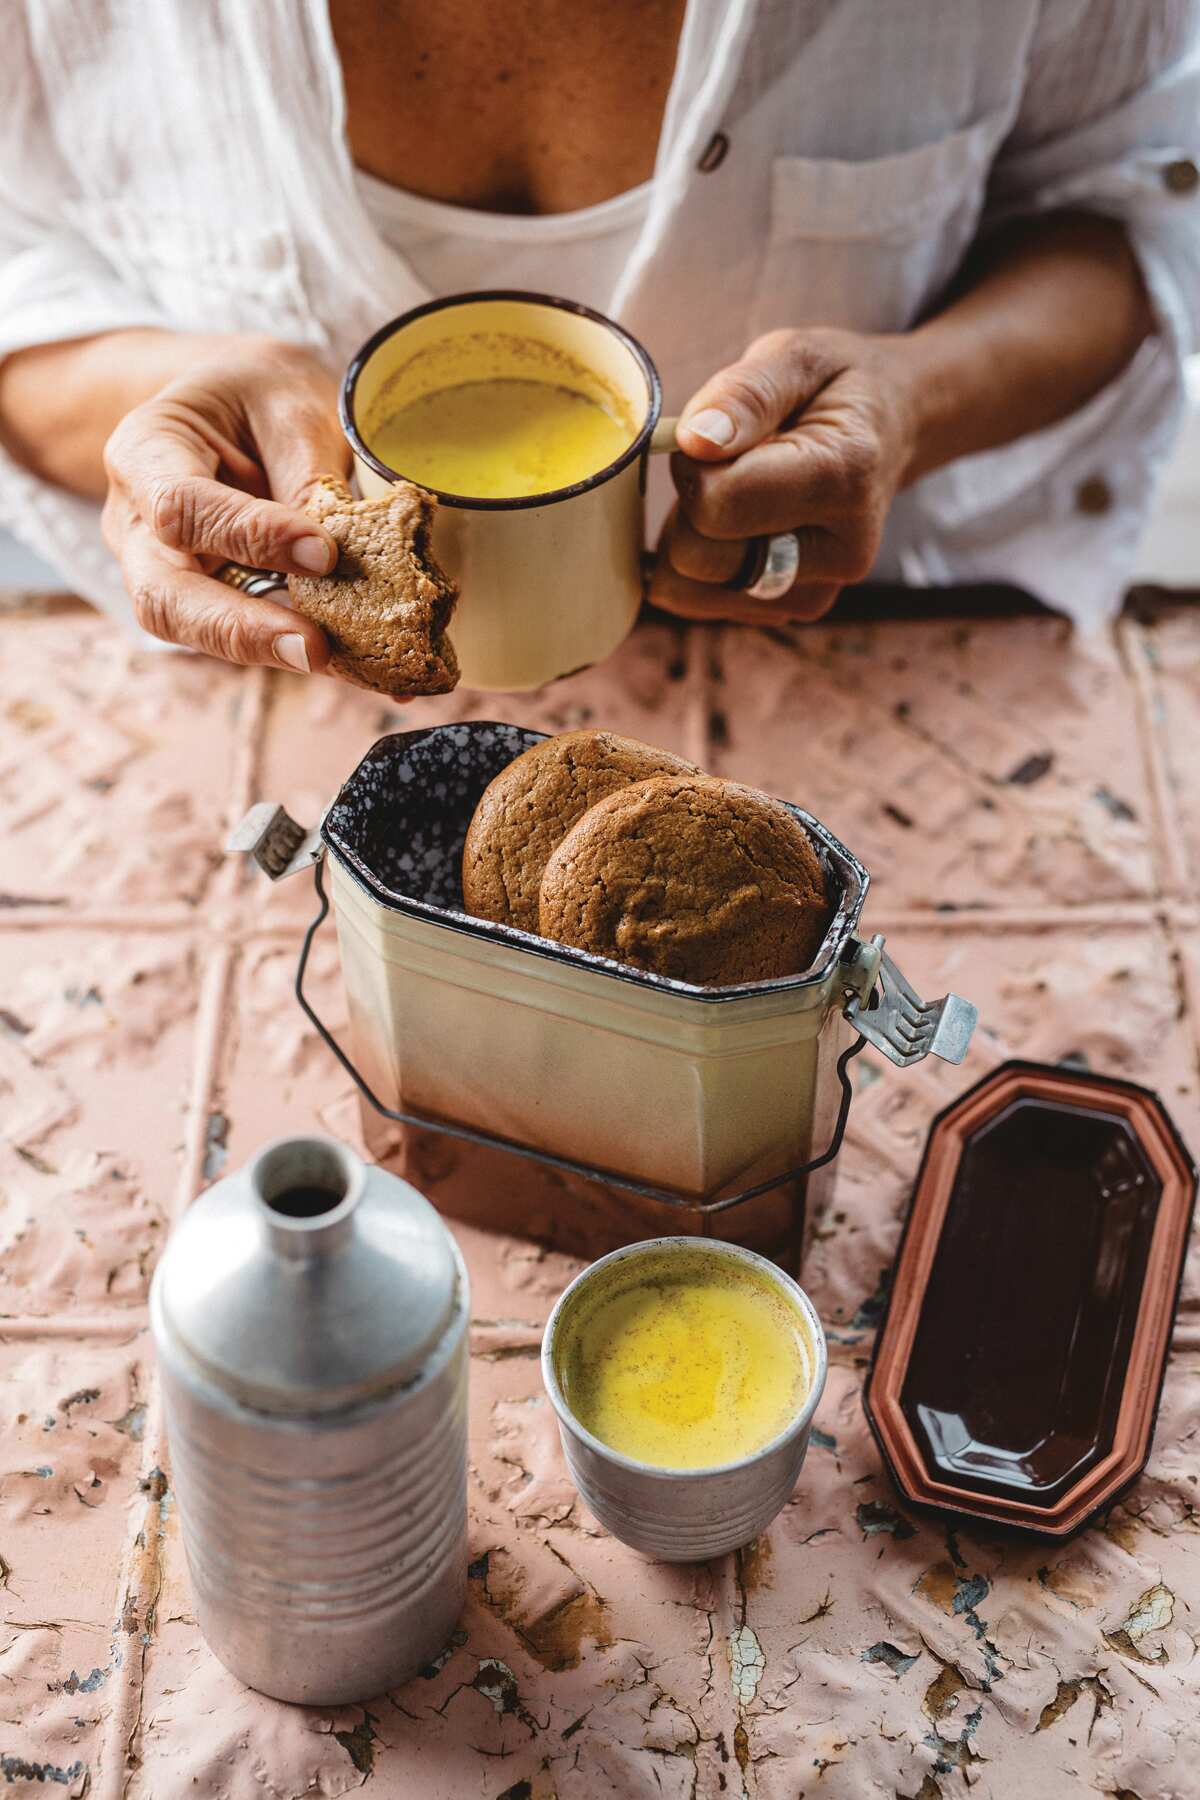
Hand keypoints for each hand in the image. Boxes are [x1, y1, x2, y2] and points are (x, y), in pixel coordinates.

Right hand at [101, 335, 350, 670]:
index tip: (323, 551)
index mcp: (145, 452)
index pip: (183, 506)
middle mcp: (138, 524)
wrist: (238, 406)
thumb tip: (340, 560)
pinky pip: (237, 636)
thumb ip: (305, 478)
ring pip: (192, 631)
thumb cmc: (258, 396)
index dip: (251, 535)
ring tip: (335, 659)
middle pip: (164, 596)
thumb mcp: (287, 406)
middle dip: (239, 628)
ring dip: (265, 649)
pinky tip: (351, 662)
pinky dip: (290, 649)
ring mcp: (161, 571)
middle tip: (313, 648)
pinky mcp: (204, 602)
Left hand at [649, 328, 919, 625]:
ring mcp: (817, 593)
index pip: (717, 502)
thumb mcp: (798, 356)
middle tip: (725, 466)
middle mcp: (839, 554)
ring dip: (690, 536)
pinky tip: (739, 524)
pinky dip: (699, 564)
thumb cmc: (836, 388)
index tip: (715, 436)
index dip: (691, 464)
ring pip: (688, 589)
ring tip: (737, 493)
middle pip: (696, 557)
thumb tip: (694, 441)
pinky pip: (698, 601)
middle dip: (687, 505)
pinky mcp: (791, 610)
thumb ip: (745, 392)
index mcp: (843, 478)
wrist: (893, 430)